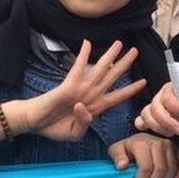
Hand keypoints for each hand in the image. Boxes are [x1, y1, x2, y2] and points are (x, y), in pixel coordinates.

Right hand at [24, 40, 145, 140]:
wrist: (34, 123)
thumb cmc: (55, 128)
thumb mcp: (75, 134)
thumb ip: (85, 124)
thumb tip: (85, 109)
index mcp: (95, 107)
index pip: (117, 96)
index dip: (130, 89)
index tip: (144, 82)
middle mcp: (91, 94)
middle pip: (112, 77)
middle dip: (125, 65)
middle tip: (136, 51)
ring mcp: (80, 88)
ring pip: (99, 70)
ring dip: (110, 56)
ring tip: (120, 44)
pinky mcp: (68, 85)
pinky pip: (77, 68)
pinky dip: (82, 56)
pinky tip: (88, 43)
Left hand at [108, 133, 178, 177]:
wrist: (139, 141)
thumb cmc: (128, 149)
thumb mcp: (116, 150)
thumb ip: (117, 156)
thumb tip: (122, 166)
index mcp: (143, 143)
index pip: (145, 166)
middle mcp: (159, 143)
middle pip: (160, 169)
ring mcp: (170, 147)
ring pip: (171, 169)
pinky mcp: (178, 151)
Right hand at [134, 82, 178, 136]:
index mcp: (173, 87)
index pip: (168, 96)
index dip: (177, 107)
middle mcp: (161, 96)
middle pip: (155, 107)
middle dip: (167, 121)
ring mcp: (154, 107)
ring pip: (146, 115)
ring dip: (159, 127)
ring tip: (173, 132)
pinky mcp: (151, 118)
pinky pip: (140, 121)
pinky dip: (146, 127)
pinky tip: (160, 131)